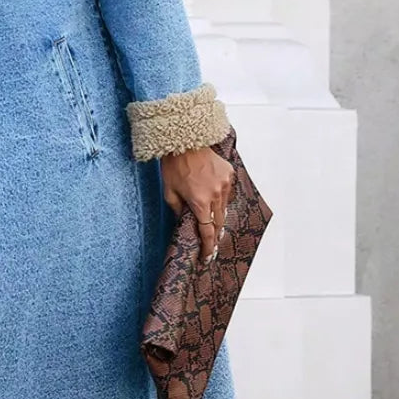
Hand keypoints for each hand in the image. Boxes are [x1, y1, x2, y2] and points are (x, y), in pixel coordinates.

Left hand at [160, 145, 235, 263]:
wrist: (185, 141)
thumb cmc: (173, 166)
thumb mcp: (169, 192)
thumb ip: (177, 210)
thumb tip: (182, 222)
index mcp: (200, 202)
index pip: (207, 231)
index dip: (208, 247)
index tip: (207, 256)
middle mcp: (216, 195)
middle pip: (218, 222)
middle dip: (214, 234)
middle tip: (210, 243)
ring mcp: (225, 184)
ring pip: (224, 208)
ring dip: (217, 214)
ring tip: (209, 217)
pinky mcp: (229, 174)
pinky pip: (227, 192)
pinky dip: (220, 197)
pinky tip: (211, 194)